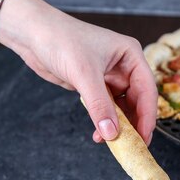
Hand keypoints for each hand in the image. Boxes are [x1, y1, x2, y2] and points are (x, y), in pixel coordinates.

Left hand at [0, 0, 157, 143]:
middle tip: (132, 145)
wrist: (32, 34)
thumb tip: (112, 133)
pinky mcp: (95, 86)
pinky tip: (99, 133)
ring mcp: (109, 77)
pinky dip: (104, 122)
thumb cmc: (60, 39)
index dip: (147, 116)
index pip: (147, 90)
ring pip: (122, 107)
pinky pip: (106, 108)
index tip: (144, 137)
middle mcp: (124, 66)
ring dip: (118, 125)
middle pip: (137, 101)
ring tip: (112, 142)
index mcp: (131, 55)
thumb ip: (99, 106)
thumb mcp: (84, 74)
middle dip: (134, 124)